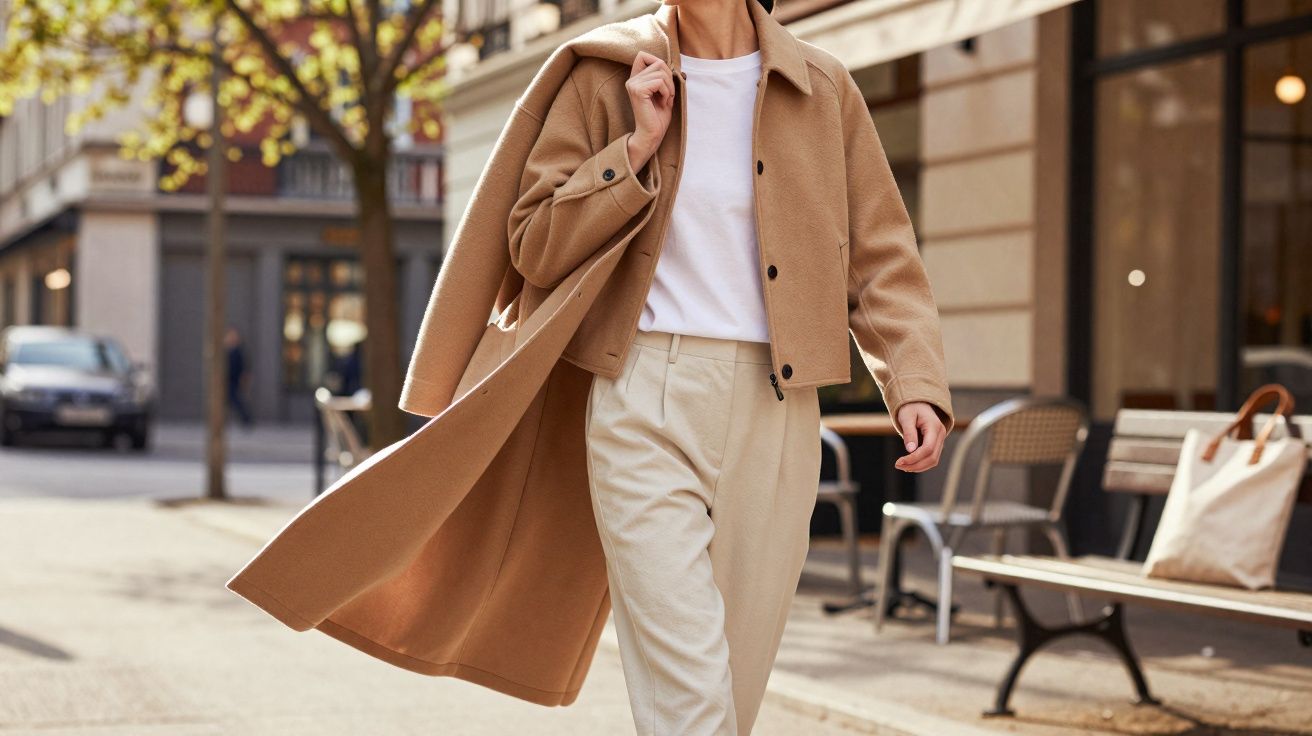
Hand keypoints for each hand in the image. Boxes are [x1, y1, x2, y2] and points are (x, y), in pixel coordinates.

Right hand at [625, 50, 674, 170]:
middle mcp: (632, 80)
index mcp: (636, 79)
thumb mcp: (663, 93)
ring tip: (666, 100)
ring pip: (661, 72)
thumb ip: (662, 77)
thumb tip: (671, 64)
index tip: (664, 80)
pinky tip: (664, 103)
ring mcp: (633, 85)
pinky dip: (667, 92)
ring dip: (670, 87)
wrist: (652, 135)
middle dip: (670, 78)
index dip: (658, 61)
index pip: (642, 55)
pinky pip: (660, 82)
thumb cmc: (658, 118)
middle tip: (669, 95)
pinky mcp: (638, 91)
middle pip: (658, 62)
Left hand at [894, 401, 945, 472]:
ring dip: (918, 466)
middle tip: (898, 465)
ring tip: (902, 466)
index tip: (899, 462)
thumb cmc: (910, 408)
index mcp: (935, 427)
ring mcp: (940, 440)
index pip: (928, 448)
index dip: (914, 458)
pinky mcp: (936, 444)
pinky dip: (920, 463)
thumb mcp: (906, 418)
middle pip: (932, 457)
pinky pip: (931, 458)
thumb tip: (910, 450)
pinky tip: (908, 464)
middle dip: (915, 465)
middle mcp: (941, 434)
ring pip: (933, 460)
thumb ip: (909, 433)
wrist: (918, 403)